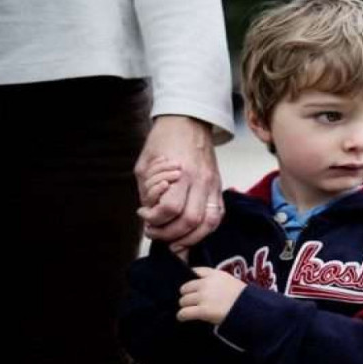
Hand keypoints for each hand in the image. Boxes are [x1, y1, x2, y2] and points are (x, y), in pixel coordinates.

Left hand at [135, 116, 223, 253]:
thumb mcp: (145, 164)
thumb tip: (151, 215)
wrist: (188, 121)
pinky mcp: (218, 188)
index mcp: (181, 172)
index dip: (153, 218)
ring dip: (190, 239)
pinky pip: (217, 216)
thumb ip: (147, 192)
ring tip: (174, 242)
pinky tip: (190, 233)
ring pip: (209, 223)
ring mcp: (213, 185)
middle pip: (190, 221)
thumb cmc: (164, 140)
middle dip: (169, 234)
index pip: (170, 208)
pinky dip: (204, 230)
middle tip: (154, 231)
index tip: (143, 214)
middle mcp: (201, 181)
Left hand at [177, 267, 245, 324]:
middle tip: (191, 302)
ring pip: (183, 300)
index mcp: (214, 274)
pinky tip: (183, 318)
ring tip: (189, 310)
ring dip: (185, 306)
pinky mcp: (202, 310)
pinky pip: (184, 312)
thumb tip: (205, 288)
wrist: (250, 308)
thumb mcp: (231, 282)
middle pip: (185, 288)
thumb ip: (217, 282)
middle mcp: (206, 283)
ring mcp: (204, 297)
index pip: (196, 271)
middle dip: (187, 295)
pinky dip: (182, 315)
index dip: (192, 280)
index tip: (192, 287)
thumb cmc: (244, 297)